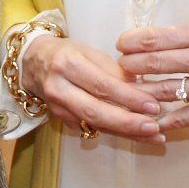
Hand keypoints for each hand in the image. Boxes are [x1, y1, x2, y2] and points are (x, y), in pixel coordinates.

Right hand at [22, 35, 163, 142]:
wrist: (33, 62)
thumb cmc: (66, 52)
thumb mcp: (88, 51)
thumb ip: (113, 69)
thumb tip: (141, 86)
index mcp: (68, 64)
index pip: (102, 85)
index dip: (129, 97)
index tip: (153, 105)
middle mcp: (59, 88)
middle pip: (96, 111)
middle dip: (128, 122)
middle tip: (154, 128)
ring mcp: (58, 107)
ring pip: (94, 124)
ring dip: (126, 132)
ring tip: (153, 136)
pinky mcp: (60, 119)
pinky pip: (91, 127)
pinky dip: (115, 132)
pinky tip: (136, 135)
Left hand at [117, 23, 188, 132]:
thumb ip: (185, 37)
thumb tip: (147, 41)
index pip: (154, 37)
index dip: (130, 43)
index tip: (121, 46)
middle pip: (153, 63)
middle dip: (129, 68)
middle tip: (120, 70)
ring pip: (163, 92)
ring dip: (141, 94)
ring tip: (130, 93)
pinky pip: (183, 117)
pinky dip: (163, 121)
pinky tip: (151, 121)